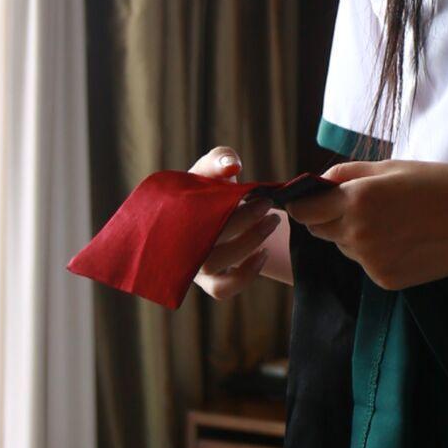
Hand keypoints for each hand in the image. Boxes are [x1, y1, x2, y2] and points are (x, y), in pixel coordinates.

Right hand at [188, 146, 279, 300]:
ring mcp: (191, 265)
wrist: (216, 212)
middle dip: (243, 223)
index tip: (257, 196)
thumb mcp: (214, 168)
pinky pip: (221, 289)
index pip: (193, 214)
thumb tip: (232, 165)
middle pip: (206, 240)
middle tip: (268, 206)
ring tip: (273, 222)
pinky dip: (244, 275)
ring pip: (214, 265)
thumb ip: (221, 159)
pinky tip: (262, 254)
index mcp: (174, 213)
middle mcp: (178, 243)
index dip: (226, 207)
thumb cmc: (211, 187)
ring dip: (249, 244)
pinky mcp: (207, 281)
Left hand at [278, 159, 447, 291]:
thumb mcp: (391, 167)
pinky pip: (366, 263)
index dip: (304, 203)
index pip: (303, 210)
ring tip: (394, 221)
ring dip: (354, 235)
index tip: (313, 199)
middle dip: (329, 218)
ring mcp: (371, 261)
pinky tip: (406, 240)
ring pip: (343, 247)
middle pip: (319, 230)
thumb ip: (347, 174)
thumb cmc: (439, 183)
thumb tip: (316, 183)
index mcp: (357, 200)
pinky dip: (377, 253)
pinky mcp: (385, 279)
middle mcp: (358, 234)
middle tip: (363, 206)